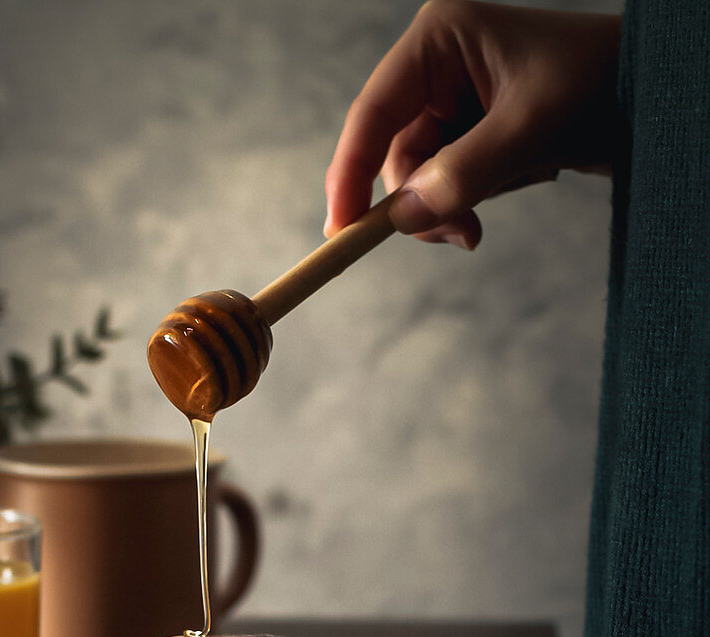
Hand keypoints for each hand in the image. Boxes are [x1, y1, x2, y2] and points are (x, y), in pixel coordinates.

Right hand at [324, 1, 620, 248]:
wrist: (657, 99)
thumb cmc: (601, 87)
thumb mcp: (529, 130)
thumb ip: (462, 174)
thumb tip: (403, 219)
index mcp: (440, 38)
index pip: (374, 113)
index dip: (350, 175)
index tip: (340, 231)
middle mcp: (439, 65)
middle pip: (394, 154)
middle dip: (421, 202)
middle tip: (461, 237)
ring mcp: (455, 99)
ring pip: (420, 176)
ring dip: (451, 208)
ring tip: (485, 223)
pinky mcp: (472, 129)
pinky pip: (448, 181)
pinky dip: (470, 201)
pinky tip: (516, 182)